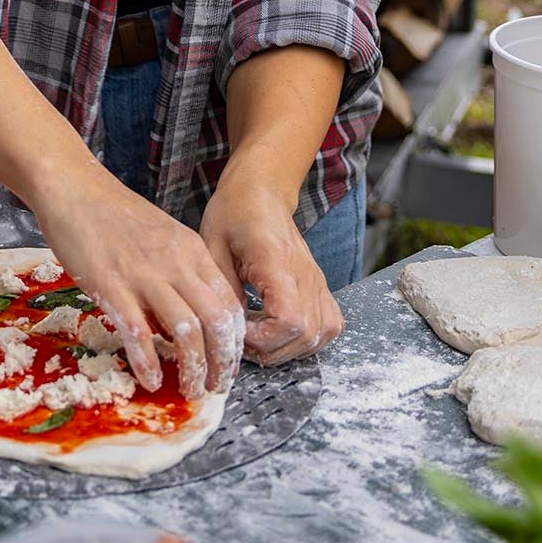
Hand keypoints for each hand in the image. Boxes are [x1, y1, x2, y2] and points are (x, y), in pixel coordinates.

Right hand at [26, 159, 242, 400]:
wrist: (73, 188)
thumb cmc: (114, 215)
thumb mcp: (163, 237)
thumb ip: (180, 274)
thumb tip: (184, 323)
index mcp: (193, 251)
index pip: (230, 304)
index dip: (234, 342)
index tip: (229, 365)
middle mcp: (176, 263)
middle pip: (217, 322)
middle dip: (223, 363)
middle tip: (216, 388)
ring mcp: (144, 274)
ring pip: (186, 332)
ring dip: (193, 369)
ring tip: (189, 390)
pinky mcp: (112, 285)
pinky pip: (139, 331)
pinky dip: (148, 361)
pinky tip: (151, 379)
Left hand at [198, 179, 342, 365]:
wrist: (261, 193)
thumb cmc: (234, 213)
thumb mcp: (212, 245)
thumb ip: (222, 289)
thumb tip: (230, 329)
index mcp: (277, 260)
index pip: (290, 319)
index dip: (264, 339)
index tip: (239, 331)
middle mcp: (306, 273)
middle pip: (306, 334)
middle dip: (271, 350)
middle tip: (242, 337)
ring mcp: (318, 281)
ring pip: (320, 335)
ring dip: (288, 348)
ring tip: (258, 336)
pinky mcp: (321, 286)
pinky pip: (329, 326)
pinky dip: (308, 339)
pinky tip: (281, 332)